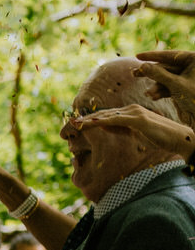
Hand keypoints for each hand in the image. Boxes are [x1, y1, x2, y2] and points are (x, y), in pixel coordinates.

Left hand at [76, 101, 194, 158]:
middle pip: (103, 114)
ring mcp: (135, 113)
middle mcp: (130, 110)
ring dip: (90, 120)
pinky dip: (104, 121)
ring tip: (75, 124)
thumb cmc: (159, 138)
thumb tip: (103, 128)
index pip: (105, 116)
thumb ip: (120, 130)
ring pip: (107, 116)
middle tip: (69, 123)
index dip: (89, 120)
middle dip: (86, 119)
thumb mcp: (135, 135)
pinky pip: (117, 120)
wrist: (179, 139)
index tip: (75, 124)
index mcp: (129, 113)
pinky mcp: (139, 120)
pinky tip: (92, 123)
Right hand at [135, 49, 194, 114]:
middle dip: (150, 73)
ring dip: (155, 86)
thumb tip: (143, 65)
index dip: (153, 56)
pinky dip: (160, 92)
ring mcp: (186, 77)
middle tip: (134, 74)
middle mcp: (191, 66)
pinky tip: (154, 97)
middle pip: (166, 67)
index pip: (171, 55)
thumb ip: (159, 75)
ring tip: (148, 94)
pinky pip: (168, 86)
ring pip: (165, 78)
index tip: (137, 56)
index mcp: (194, 60)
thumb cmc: (194, 99)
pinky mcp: (182, 88)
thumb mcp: (176, 85)